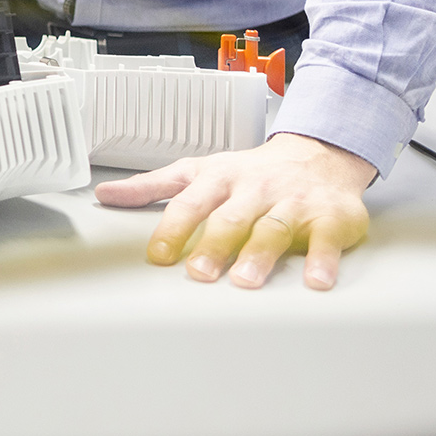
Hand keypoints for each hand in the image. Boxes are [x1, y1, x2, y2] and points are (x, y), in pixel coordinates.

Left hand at [94, 133, 374, 289]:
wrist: (318, 155)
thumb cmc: (250, 172)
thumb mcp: (199, 171)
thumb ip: (153, 186)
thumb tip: (105, 194)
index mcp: (220, 179)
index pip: (190, 203)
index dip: (172, 229)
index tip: (158, 256)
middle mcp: (255, 189)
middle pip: (231, 218)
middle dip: (214, 245)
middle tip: (200, 273)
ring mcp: (293, 202)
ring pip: (274, 227)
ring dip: (260, 254)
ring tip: (247, 281)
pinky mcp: (330, 217)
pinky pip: (327, 239)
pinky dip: (323, 260)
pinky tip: (316, 280)